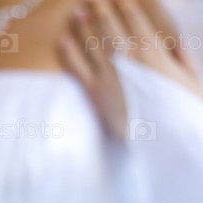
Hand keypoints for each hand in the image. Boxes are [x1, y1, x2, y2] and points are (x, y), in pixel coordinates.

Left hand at [60, 0, 202, 138]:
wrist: (164, 138)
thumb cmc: (181, 111)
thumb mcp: (191, 79)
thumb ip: (182, 58)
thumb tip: (178, 43)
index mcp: (150, 48)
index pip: (132, 16)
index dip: (122, 3)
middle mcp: (127, 56)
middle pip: (108, 24)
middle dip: (99, 8)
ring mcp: (109, 73)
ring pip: (91, 42)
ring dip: (83, 25)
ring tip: (76, 14)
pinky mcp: (96, 93)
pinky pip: (78, 69)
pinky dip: (69, 53)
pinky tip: (63, 41)